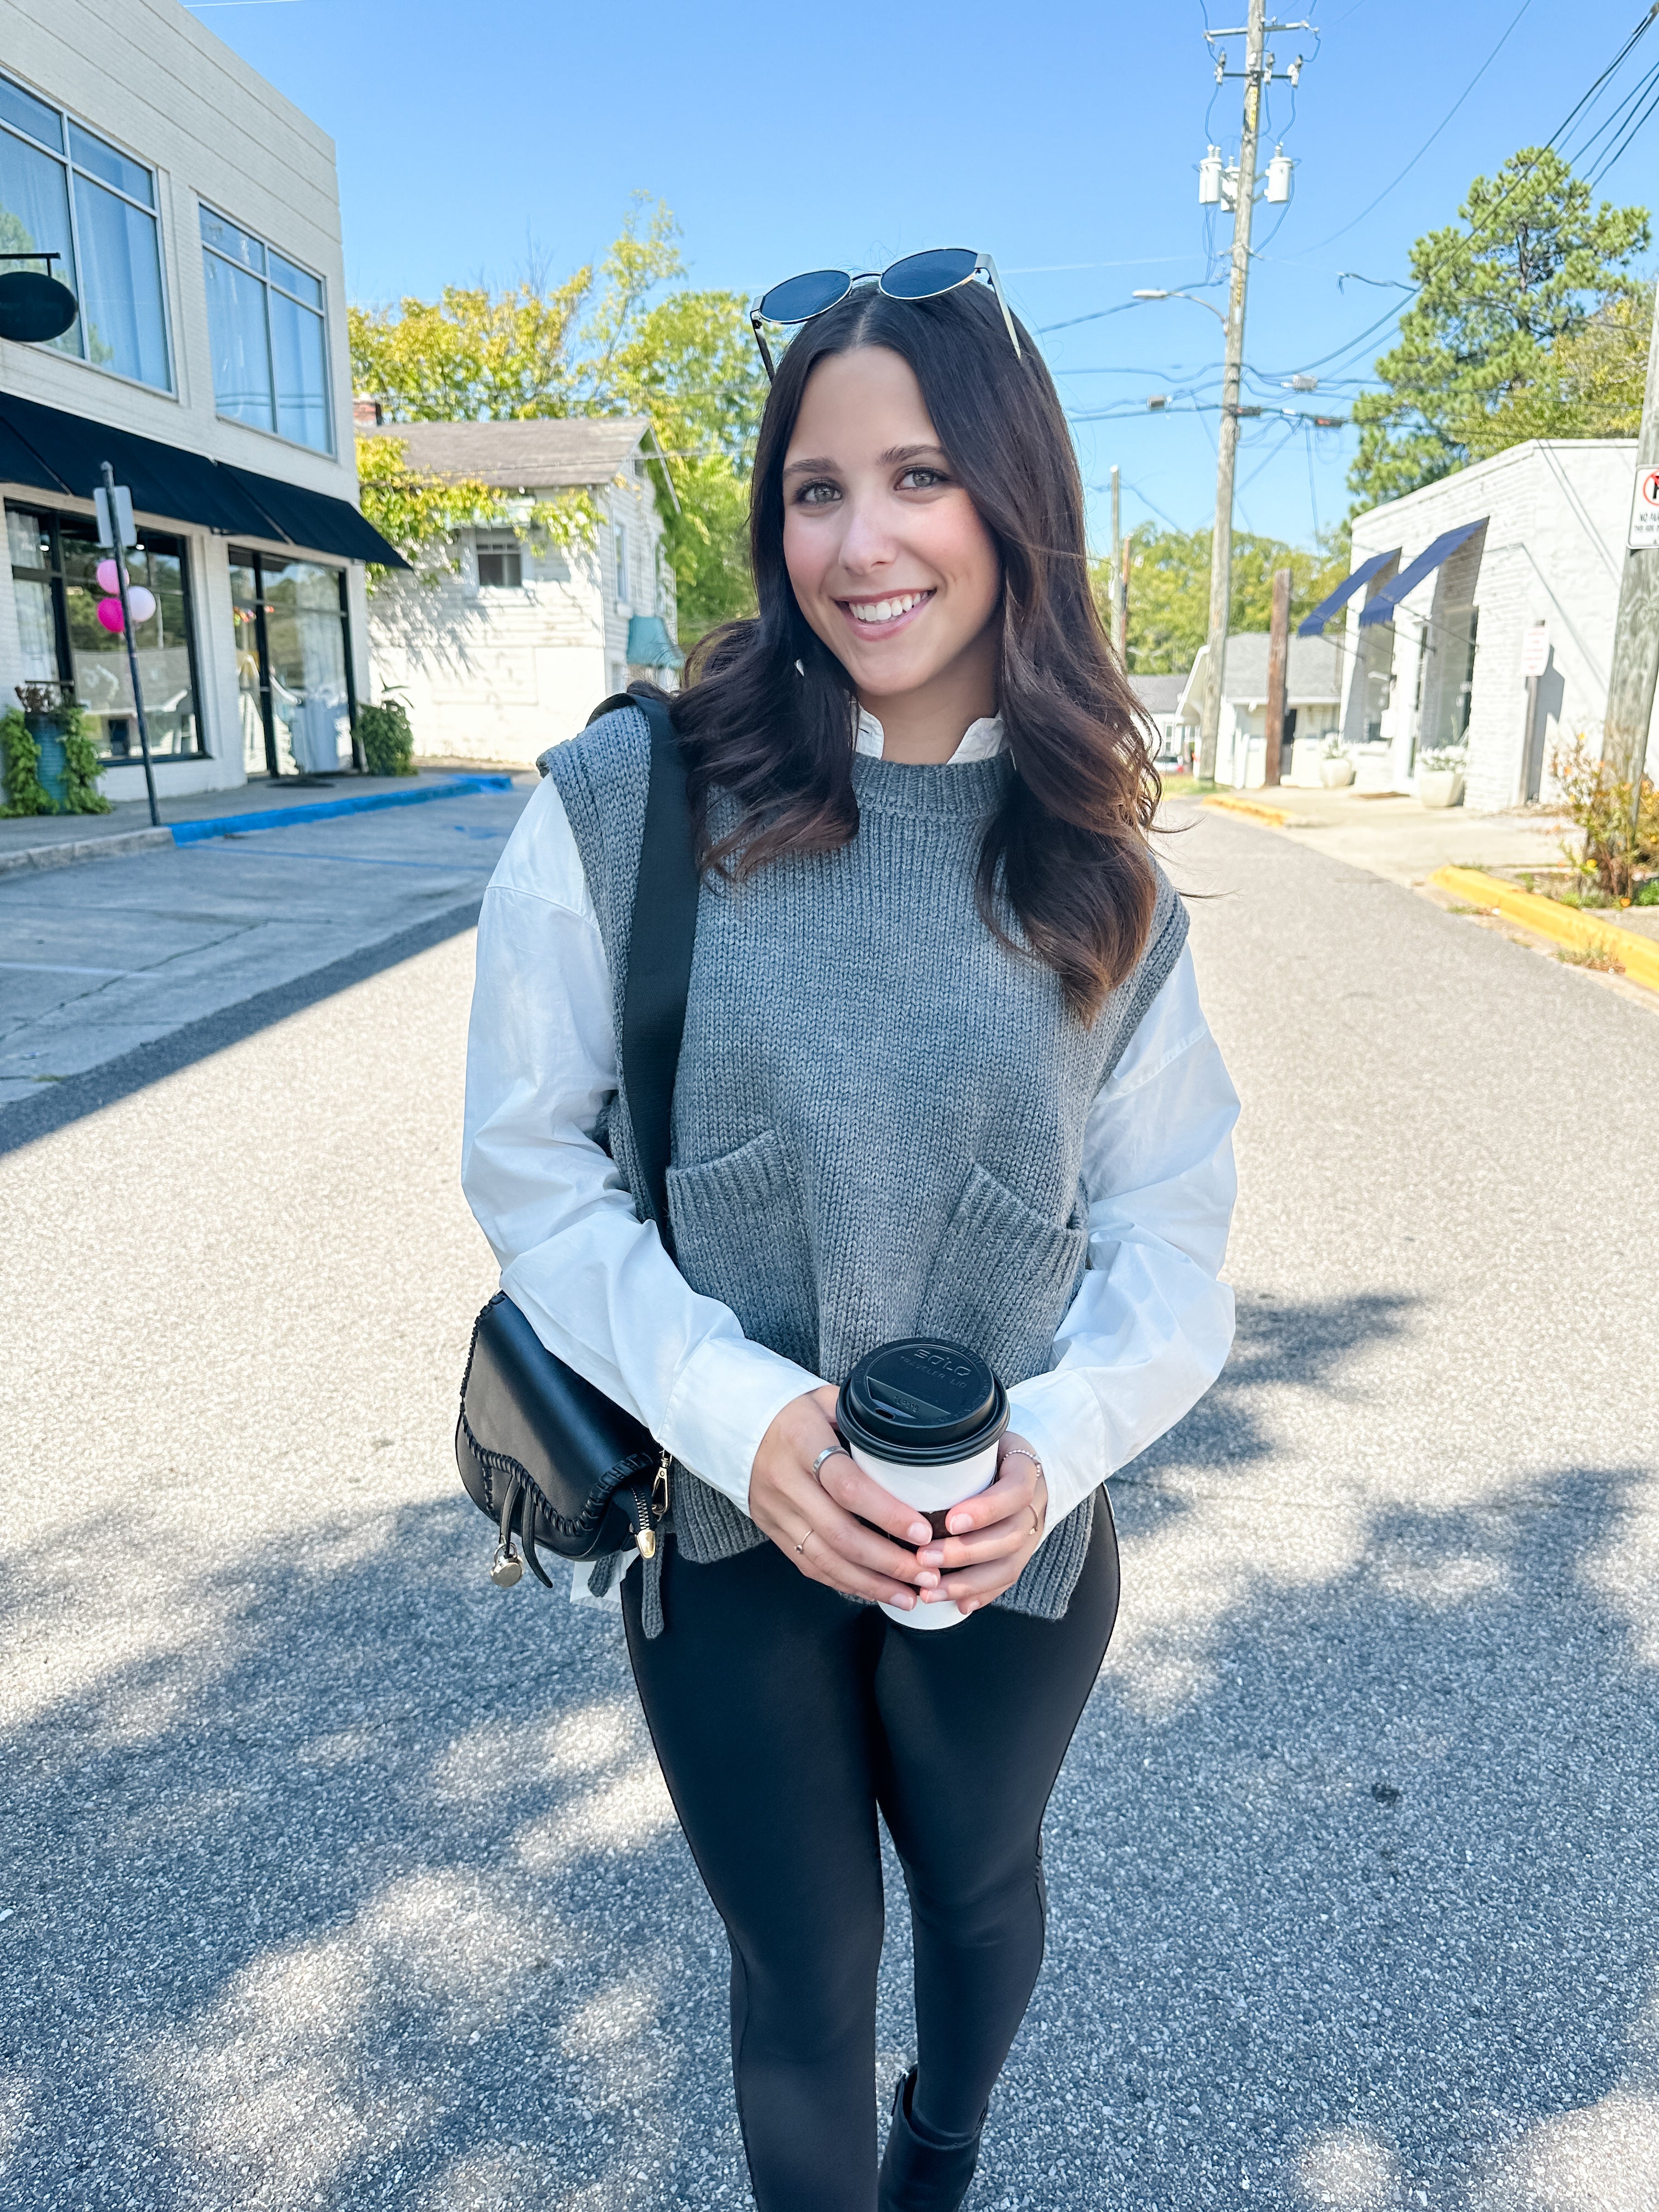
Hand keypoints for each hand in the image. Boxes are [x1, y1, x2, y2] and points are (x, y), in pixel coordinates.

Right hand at [748, 1386, 939, 1611]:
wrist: (734, 1423)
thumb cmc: (791, 1410)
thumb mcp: (827, 1400)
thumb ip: (865, 1419)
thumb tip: (913, 1438)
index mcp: (803, 1442)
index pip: (847, 1486)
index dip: (886, 1513)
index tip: (920, 1531)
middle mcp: (786, 1482)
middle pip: (839, 1533)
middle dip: (887, 1561)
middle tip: (924, 1574)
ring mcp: (776, 1511)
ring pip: (825, 1559)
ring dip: (870, 1583)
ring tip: (908, 1596)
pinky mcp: (772, 1530)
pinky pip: (809, 1565)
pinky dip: (843, 1582)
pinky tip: (873, 1591)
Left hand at [912, 1433, 1048, 1615]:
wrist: (1019, 1463)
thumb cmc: (990, 1450)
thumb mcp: (980, 1439)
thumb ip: (955, 1447)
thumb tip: (903, 1457)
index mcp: (1025, 1470)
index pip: (1014, 1491)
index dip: (985, 1510)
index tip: (951, 1520)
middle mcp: (1033, 1506)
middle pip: (1010, 1536)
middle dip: (965, 1552)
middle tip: (925, 1558)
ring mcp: (1031, 1534)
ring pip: (1009, 1565)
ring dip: (968, 1582)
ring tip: (932, 1590)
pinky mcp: (1022, 1555)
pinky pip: (1007, 1581)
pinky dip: (982, 1595)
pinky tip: (958, 1605)